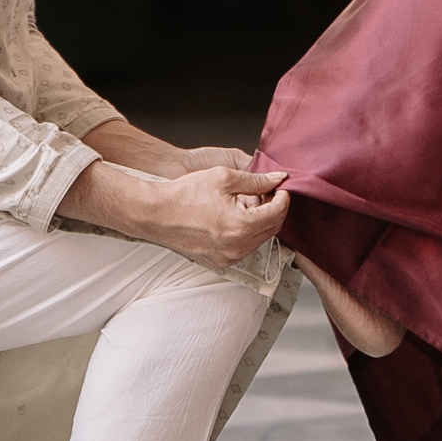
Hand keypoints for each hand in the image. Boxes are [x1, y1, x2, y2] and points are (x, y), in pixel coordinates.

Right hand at [69, 153, 289, 266]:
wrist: (158, 214)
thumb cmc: (186, 194)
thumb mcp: (224, 177)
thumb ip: (256, 180)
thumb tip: (278, 178)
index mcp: (241, 226)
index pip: (278, 213)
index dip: (283, 197)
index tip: (280, 187)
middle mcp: (237, 247)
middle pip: (272, 229)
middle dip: (273, 209)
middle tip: (266, 193)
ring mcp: (228, 258)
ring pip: (258, 240)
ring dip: (259, 222)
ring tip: (246, 203)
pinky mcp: (219, 263)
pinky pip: (243, 249)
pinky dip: (245, 234)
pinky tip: (234, 218)